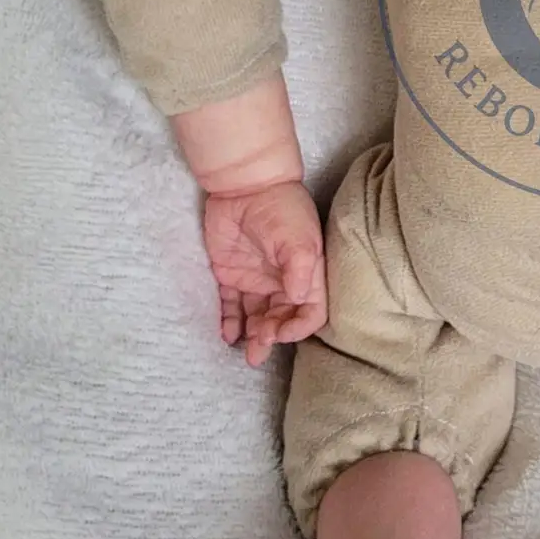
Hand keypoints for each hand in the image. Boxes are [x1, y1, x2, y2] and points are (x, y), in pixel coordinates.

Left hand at [203, 182, 326, 367]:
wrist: (245, 185)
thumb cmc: (280, 210)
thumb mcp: (298, 237)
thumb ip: (300, 269)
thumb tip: (297, 299)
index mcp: (306, 275)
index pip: (311, 312)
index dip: (300, 327)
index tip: (282, 332)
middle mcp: (283, 282)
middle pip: (282, 319)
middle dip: (273, 336)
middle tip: (260, 345)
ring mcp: (256, 280)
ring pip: (257, 318)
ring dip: (254, 337)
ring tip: (247, 353)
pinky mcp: (230, 276)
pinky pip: (230, 306)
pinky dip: (230, 323)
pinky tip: (228, 335)